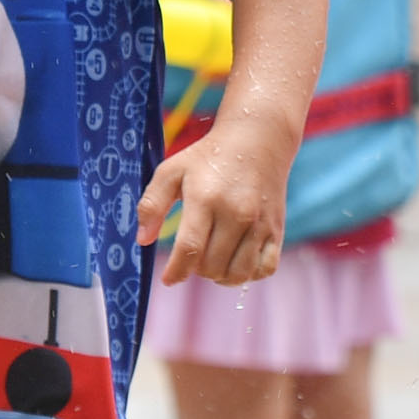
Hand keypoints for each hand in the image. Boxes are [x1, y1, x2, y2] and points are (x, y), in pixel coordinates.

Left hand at [137, 123, 292, 286]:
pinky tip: (236, 262)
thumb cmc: (209, 157)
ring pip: (237, 274)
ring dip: (219, 276)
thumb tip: (142, 239)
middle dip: (196, 269)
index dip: (176, 271)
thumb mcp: (172, 171)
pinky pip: (264, 269)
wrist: (258, 139)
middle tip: (192, 254)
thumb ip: (152, 204)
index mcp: (206, 198)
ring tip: (212, 261)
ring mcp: (259, 223)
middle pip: (211, 266)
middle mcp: (236, 213)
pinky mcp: (276, 229)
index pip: (189, 249)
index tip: (169, 279)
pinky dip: (248, 274)